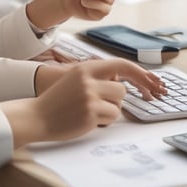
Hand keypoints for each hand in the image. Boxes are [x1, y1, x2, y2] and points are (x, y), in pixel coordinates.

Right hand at [4, 59, 165, 145]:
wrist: (36, 116)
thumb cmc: (57, 101)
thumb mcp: (75, 79)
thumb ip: (95, 77)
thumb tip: (119, 81)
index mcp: (86, 68)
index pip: (119, 64)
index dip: (137, 73)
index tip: (151, 80)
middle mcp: (89, 78)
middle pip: (121, 90)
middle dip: (114, 100)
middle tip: (97, 106)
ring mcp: (90, 95)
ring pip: (118, 105)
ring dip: (108, 112)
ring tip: (87, 112)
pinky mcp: (90, 112)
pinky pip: (111, 118)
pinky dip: (103, 122)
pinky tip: (85, 120)